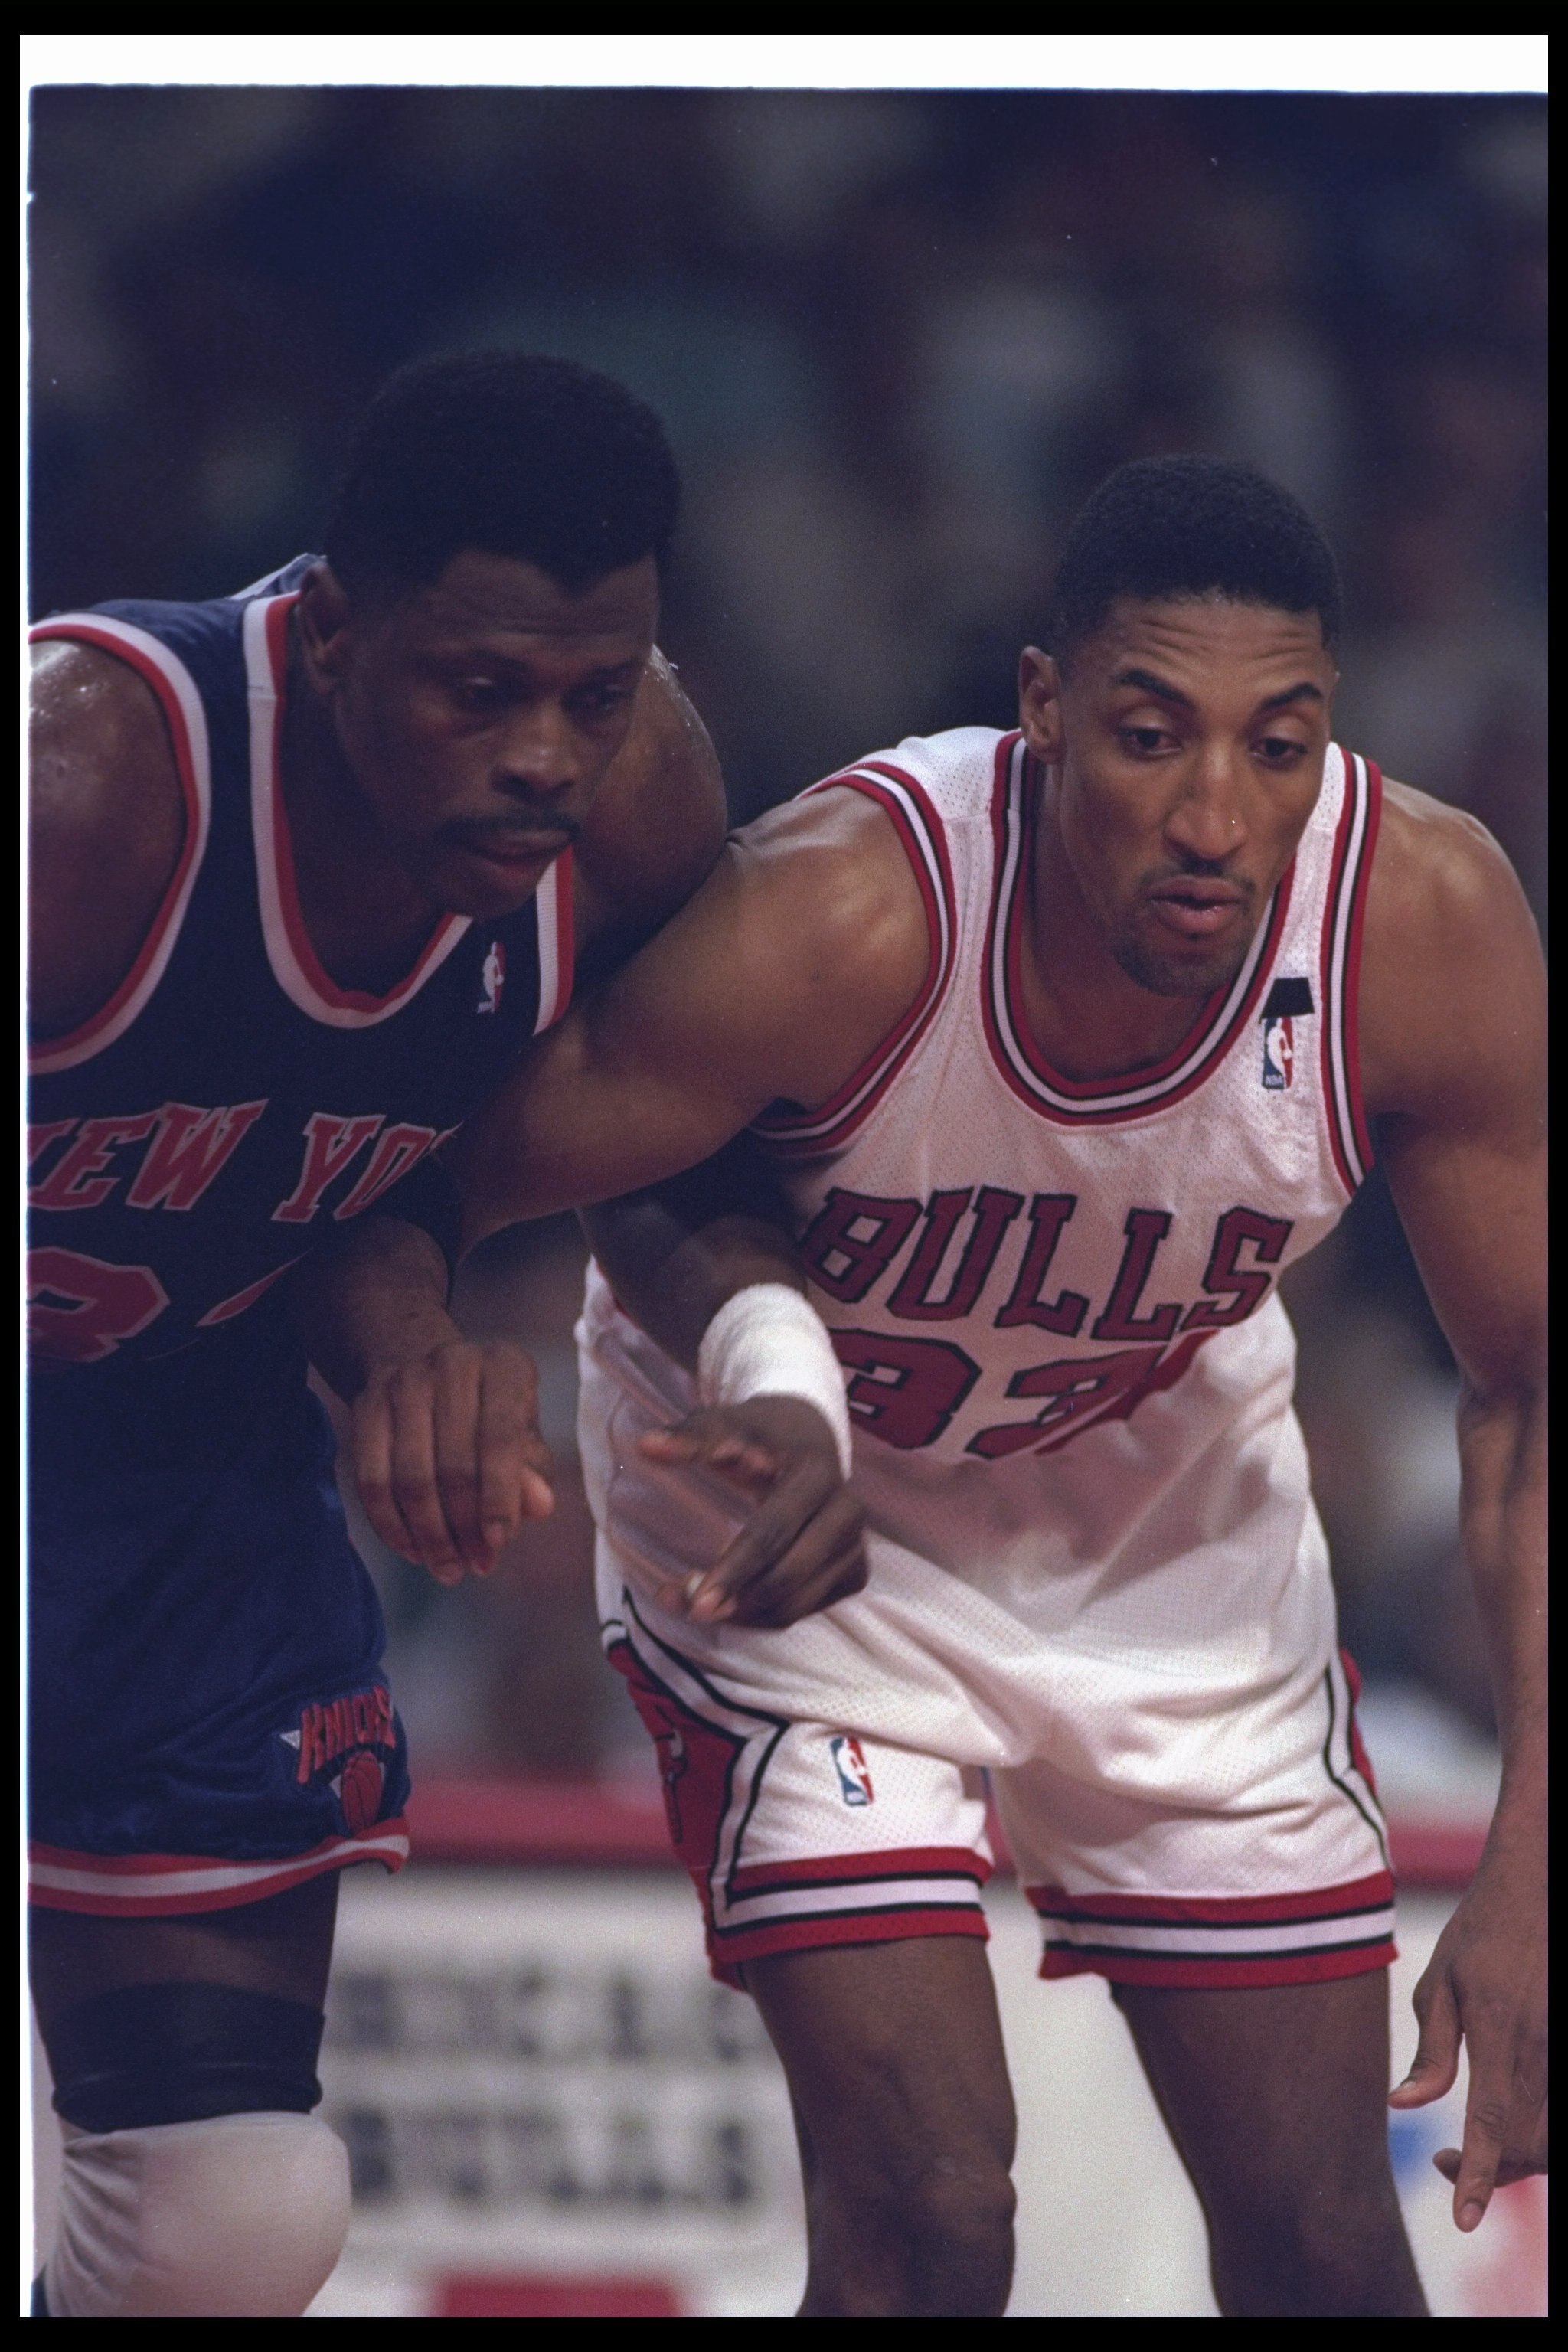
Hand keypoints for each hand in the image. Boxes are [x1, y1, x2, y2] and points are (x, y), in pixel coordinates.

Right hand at [351, 1338, 553, 1584]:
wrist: (420, 1361)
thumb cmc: (488, 1410)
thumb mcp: (523, 1430)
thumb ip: (532, 1470)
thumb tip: (539, 1508)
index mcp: (504, 1366)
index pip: (501, 1438)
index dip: (500, 1497)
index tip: (499, 1543)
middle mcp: (452, 1365)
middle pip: (453, 1463)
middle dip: (464, 1527)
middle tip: (475, 1566)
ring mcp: (403, 1383)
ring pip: (410, 1477)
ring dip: (429, 1535)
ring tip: (447, 1567)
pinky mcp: (365, 1407)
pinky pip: (372, 1480)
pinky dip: (391, 1526)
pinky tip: (412, 1551)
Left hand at [638, 1394, 866, 1628]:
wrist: (810, 1440)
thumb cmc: (761, 1435)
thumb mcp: (726, 1426)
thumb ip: (690, 1438)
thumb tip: (646, 1446)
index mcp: (817, 1474)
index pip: (773, 1532)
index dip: (734, 1569)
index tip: (696, 1600)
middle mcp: (848, 1512)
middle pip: (788, 1575)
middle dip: (737, 1599)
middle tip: (689, 1609)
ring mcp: (856, 1546)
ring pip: (795, 1603)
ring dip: (744, 1615)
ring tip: (696, 1605)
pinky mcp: (855, 1572)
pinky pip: (803, 1609)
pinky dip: (763, 1616)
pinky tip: (733, 1602)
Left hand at [1388, 1839, 1546, 2229]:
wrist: (1539, 1887)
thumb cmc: (1481, 1931)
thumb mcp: (1442, 1981)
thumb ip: (1430, 2050)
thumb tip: (1404, 2106)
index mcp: (1501, 2031)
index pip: (1492, 2123)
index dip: (1478, 2177)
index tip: (1463, 2219)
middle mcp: (1543, 2048)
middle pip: (1529, 2145)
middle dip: (1489, 2172)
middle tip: (1443, 2164)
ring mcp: (1565, 2050)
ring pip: (1552, 2137)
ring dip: (1518, 2160)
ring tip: (1472, 2152)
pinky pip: (1559, 2111)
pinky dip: (1538, 2134)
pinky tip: (1507, 2126)